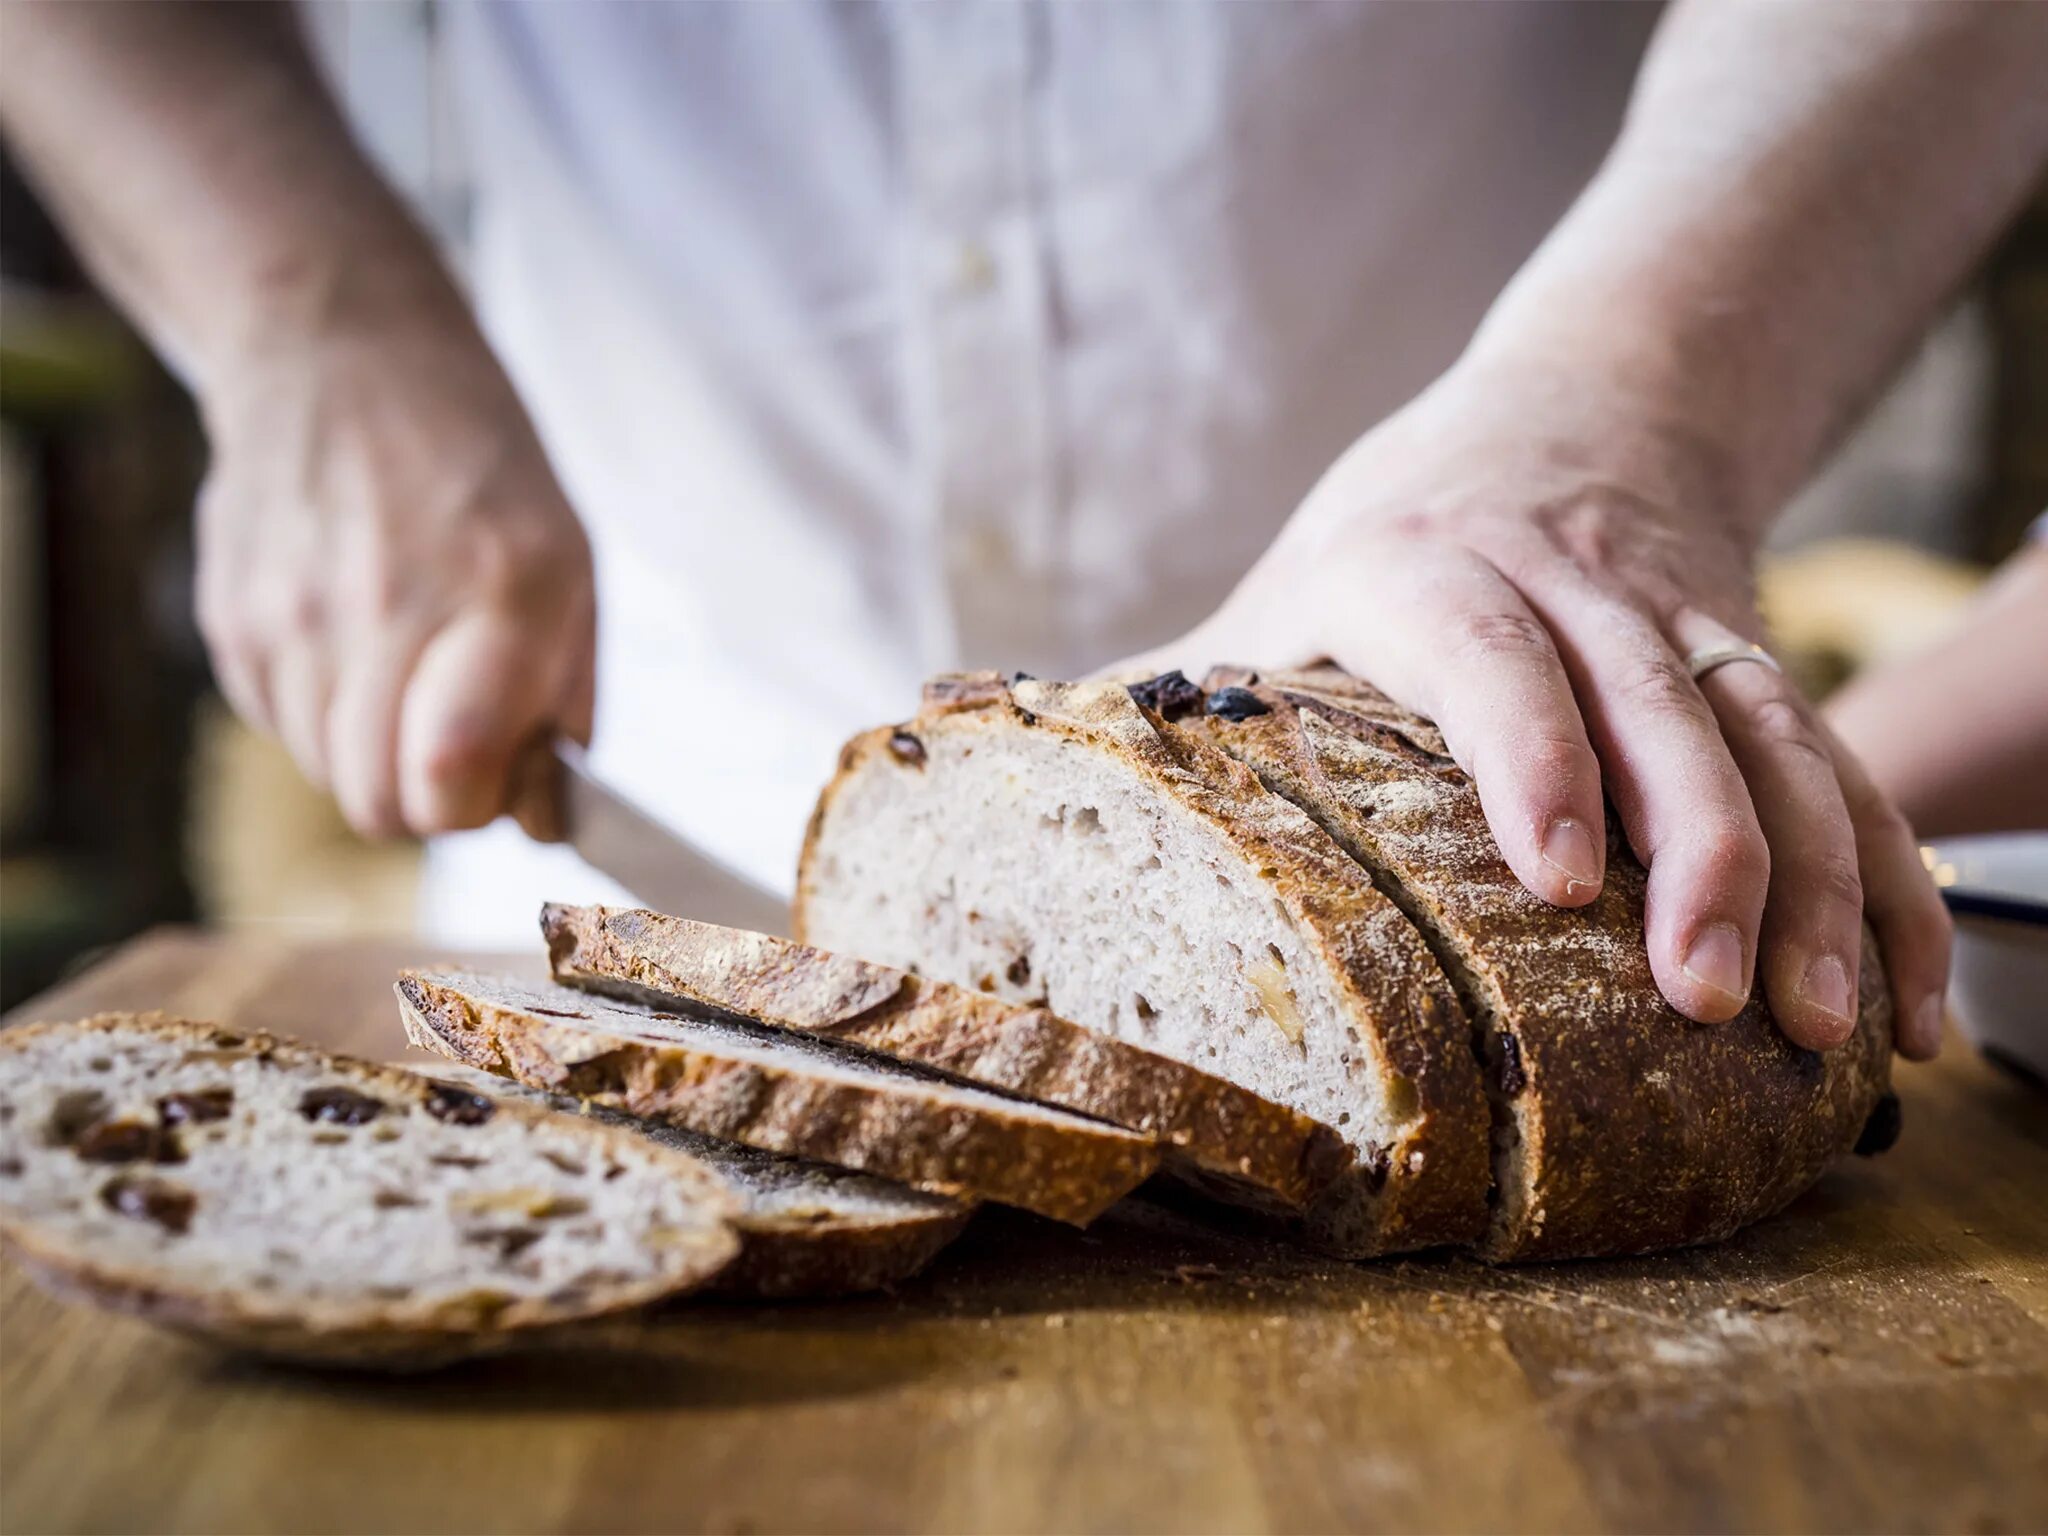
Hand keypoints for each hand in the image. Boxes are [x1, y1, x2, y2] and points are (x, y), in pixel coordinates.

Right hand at [193, 296, 594, 838]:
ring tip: (405, 672)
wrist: (336, 350)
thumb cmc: (475, 463)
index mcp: (497, 588)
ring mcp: (291, 614)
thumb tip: (545, 820)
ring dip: (375, 755)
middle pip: (381, 805)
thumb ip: (567, 695)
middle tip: (456, 739)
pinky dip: (323, 714)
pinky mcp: (230, 618)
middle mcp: (383, 606)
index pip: (452, 773)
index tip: (499, 771)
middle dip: (429, 799)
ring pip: (329, 776)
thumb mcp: (570, 558)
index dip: (478, 804)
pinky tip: (349, 640)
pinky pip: (281, 729)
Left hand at [1127, 349, 1947, 1058]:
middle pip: (1658, 709)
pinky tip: (1899, 996)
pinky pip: (1839, 767)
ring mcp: (1685, 625)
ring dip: (1812, 882)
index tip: (1562, 873)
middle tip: (1709, 996)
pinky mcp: (1760, 666)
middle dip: (1702, 854)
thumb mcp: (1287, 584)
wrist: (1582, 403)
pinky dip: (1884, 881)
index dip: (1531, 754)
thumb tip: (1002, 767)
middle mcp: (1571, 588)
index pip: (1487, 649)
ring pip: (1770, 744)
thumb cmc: (1401, 525)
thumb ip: (1181, 688)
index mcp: (1423, 567)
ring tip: (1822, 1027)